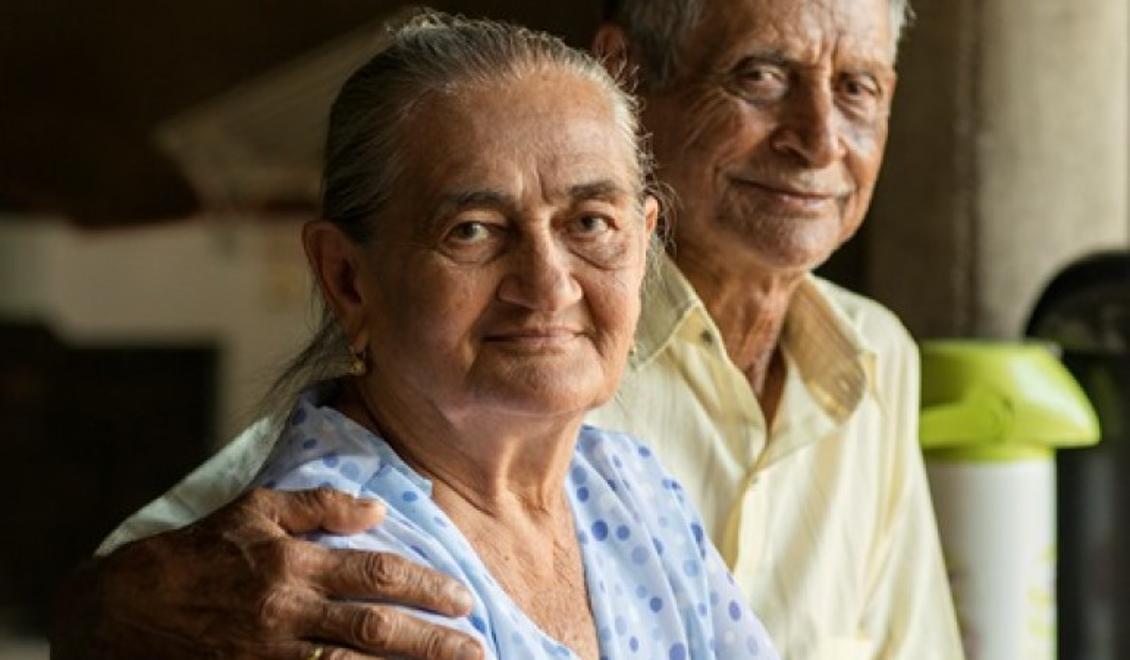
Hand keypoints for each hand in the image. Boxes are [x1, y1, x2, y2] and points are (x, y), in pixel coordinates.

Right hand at [52, 488, 482, 658]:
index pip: (379, 574)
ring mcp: (271, 655)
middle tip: (479, 651)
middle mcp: (288, 611)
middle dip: (435, 642)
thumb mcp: (254, 509)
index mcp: (293, 562)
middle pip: (378, 628)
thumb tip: (380, 508)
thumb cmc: (197, 553)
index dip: (429, 587)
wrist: (121, 609)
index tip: (464, 600)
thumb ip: (320, 505)